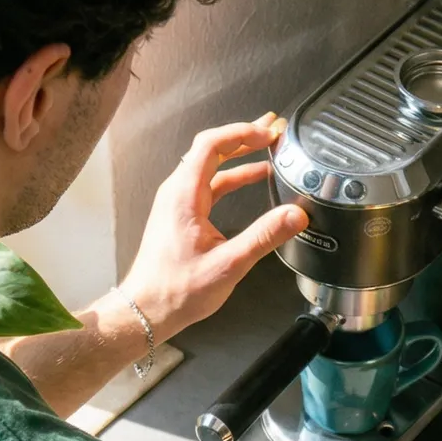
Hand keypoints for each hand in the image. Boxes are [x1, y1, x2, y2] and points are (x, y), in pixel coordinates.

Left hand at [118, 112, 308, 339]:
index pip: (211, 144)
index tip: (268, 132)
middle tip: (272, 130)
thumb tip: (294, 216)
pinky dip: (232, 176)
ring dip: (239, 156)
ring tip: (268, 150)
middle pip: (211, 149)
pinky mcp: (181, 215)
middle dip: (244, 137)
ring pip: (210, 166)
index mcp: (184, 196)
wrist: (146, 309)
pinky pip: (209, 185)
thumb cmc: (176, 290)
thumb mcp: (228, 264)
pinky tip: (253, 179)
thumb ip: (264, 236)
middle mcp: (177, 193)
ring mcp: (177, 203)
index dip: (242, 132)